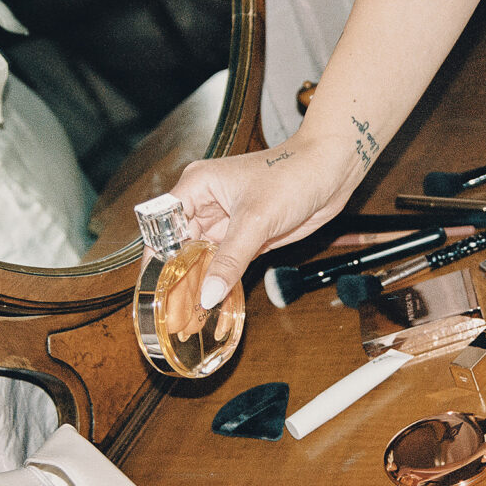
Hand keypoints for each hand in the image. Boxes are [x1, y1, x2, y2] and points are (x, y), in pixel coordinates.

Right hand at [168, 135, 360, 308]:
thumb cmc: (293, 175)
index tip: (154, 286)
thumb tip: (208, 293)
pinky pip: (226, 263)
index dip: (156, 256)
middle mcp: (207, 204)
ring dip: (196, 282)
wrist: (330, 172)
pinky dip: (219, 281)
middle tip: (169, 310)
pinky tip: (211, 302)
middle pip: (179, 246)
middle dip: (175, 276)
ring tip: (185, 314)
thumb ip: (230, 259)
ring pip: (202, 257)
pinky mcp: (247, 237)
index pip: (162, 225)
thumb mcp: (256, 220)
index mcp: (197, 186)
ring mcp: (227, 222)